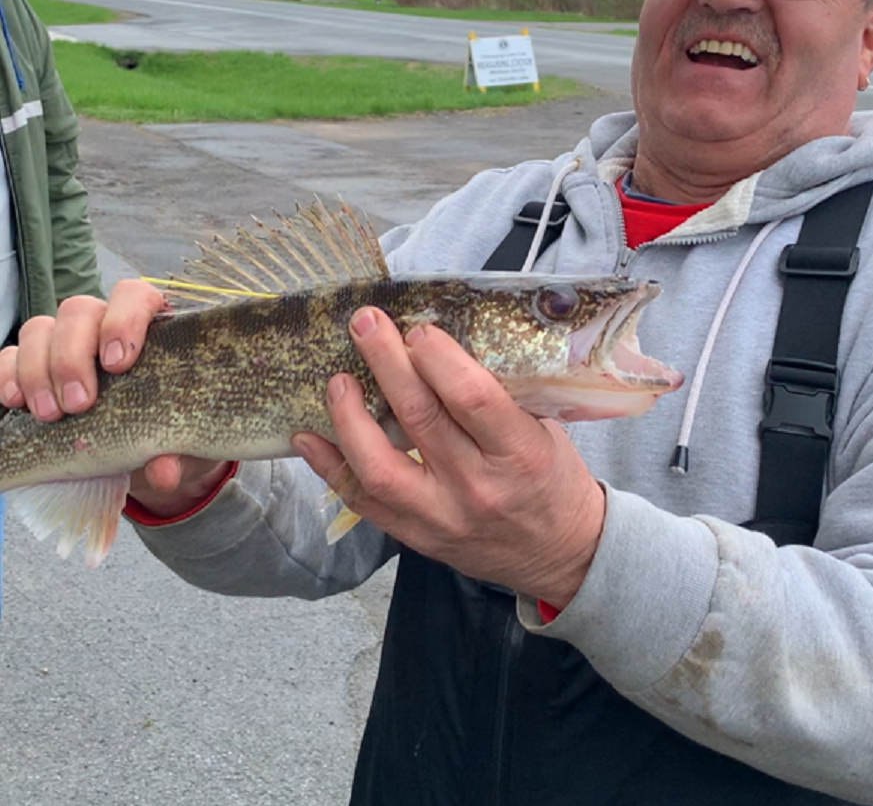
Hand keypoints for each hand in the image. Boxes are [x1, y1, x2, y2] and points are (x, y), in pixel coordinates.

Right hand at [0, 279, 229, 517]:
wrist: (147, 452)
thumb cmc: (173, 428)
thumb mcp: (185, 442)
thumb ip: (179, 451)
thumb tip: (163, 472)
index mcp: (152, 327)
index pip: (134, 295)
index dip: (123, 320)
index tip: (117, 364)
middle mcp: (105, 324)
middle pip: (78, 311)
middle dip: (72, 357)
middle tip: (79, 404)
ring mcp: (66, 341)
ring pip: (40, 329)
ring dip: (38, 370)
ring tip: (48, 414)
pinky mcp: (34, 366)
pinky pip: (9, 356)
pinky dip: (7, 375)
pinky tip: (14, 402)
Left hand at [294, 307, 606, 608]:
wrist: (559, 552)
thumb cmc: (551, 477)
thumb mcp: (544, 429)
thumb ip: (498, 393)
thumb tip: (439, 343)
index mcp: (519, 452)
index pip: (472, 398)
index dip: (438, 358)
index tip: (418, 330)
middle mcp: (477, 486)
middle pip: (419, 418)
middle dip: (386, 363)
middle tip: (364, 324)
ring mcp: (441, 516)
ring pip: (378, 467)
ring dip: (348, 418)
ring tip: (337, 381)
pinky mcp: (415, 536)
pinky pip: (362, 501)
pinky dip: (330, 466)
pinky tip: (309, 435)